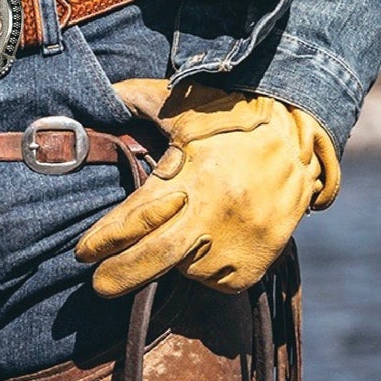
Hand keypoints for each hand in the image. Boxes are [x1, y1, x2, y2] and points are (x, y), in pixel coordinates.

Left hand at [75, 80, 339, 297]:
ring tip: (167, 242)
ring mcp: (241, 239)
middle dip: (121, 274)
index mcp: (194, 173)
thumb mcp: (182, 104)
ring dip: (170, 263)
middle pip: (157, 257)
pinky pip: (219, 281)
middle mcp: (217, 210)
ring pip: (188, 270)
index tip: (81, 252)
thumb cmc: (229, 117)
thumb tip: (103, 95)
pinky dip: (202, 271)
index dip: (105, 237)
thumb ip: (136, 98)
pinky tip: (201, 248)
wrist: (298, 136)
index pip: (137, 215)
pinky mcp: (259, 260)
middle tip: (98, 285)